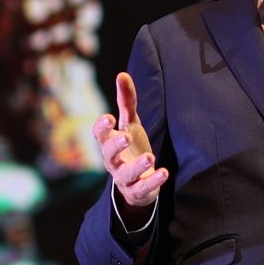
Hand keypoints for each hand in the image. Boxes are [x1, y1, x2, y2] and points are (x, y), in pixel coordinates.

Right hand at [91, 70, 167, 209]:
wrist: (137, 182)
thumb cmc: (131, 147)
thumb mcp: (131, 123)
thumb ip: (126, 101)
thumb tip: (122, 74)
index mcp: (109, 143)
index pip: (99, 135)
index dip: (102, 127)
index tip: (109, 117)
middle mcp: (113, 161)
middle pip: (107, 154)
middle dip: (115, 146)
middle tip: (125, 137)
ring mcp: (124, 178)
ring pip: (125, 174)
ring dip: (137, 165)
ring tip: (150, 156)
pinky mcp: (137, 190)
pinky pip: (143, 187)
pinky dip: (153, 181)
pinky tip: (164, 172)